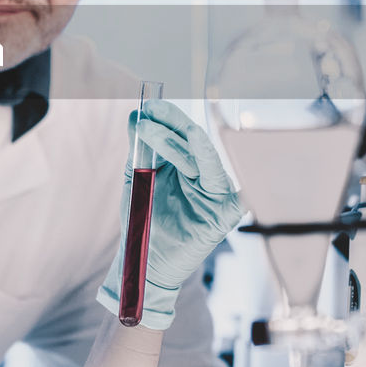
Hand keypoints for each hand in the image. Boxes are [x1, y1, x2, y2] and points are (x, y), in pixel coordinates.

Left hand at [97, 99, 245, 329]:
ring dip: (179, 143)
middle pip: (195, 142)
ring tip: (157, 130)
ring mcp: (218, 192)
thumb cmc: (141, 222)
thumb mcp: (136, 178)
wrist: (141, 262)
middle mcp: (205, 175)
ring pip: (206, 159)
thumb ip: (138, 148)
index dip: (168, 117)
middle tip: (151, 112)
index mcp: (186, 165)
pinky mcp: (227, 212)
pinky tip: (204, 153)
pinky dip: (221, 170)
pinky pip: (231, 188)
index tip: (148, 104)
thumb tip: (134, 114)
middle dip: (173, 124)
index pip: (182, 134)